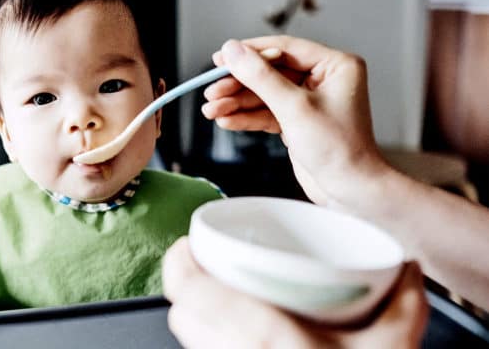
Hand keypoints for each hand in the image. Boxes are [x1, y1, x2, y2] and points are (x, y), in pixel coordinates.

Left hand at [162, 237, 428, 348]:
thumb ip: (403, 306)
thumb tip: (403, 268)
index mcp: (267, 338)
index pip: (191, 294)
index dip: (179, 263)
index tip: (189, 244)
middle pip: (181, 316)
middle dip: (188, 288)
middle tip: (206, 267)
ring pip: (188, 342)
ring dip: (195, 318)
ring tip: (213, 298)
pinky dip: (208, 344)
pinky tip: (228, 337)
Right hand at [202, 35, 387, 212]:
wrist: (350, 191)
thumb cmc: (339, 149)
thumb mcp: (294, 107)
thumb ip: (260, 77)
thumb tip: (233, 50)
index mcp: (335, 65)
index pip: (283, 49)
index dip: (249, 53)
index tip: (221, 59)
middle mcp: (323, 79)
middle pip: (269, 72)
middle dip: (238, 84)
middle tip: (212, 91)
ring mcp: (309, 100)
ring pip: (264, 94)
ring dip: (236, 103)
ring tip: (211, 110)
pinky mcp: (297, 120)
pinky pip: (266, 112)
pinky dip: (246, 117)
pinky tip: (226, 120)